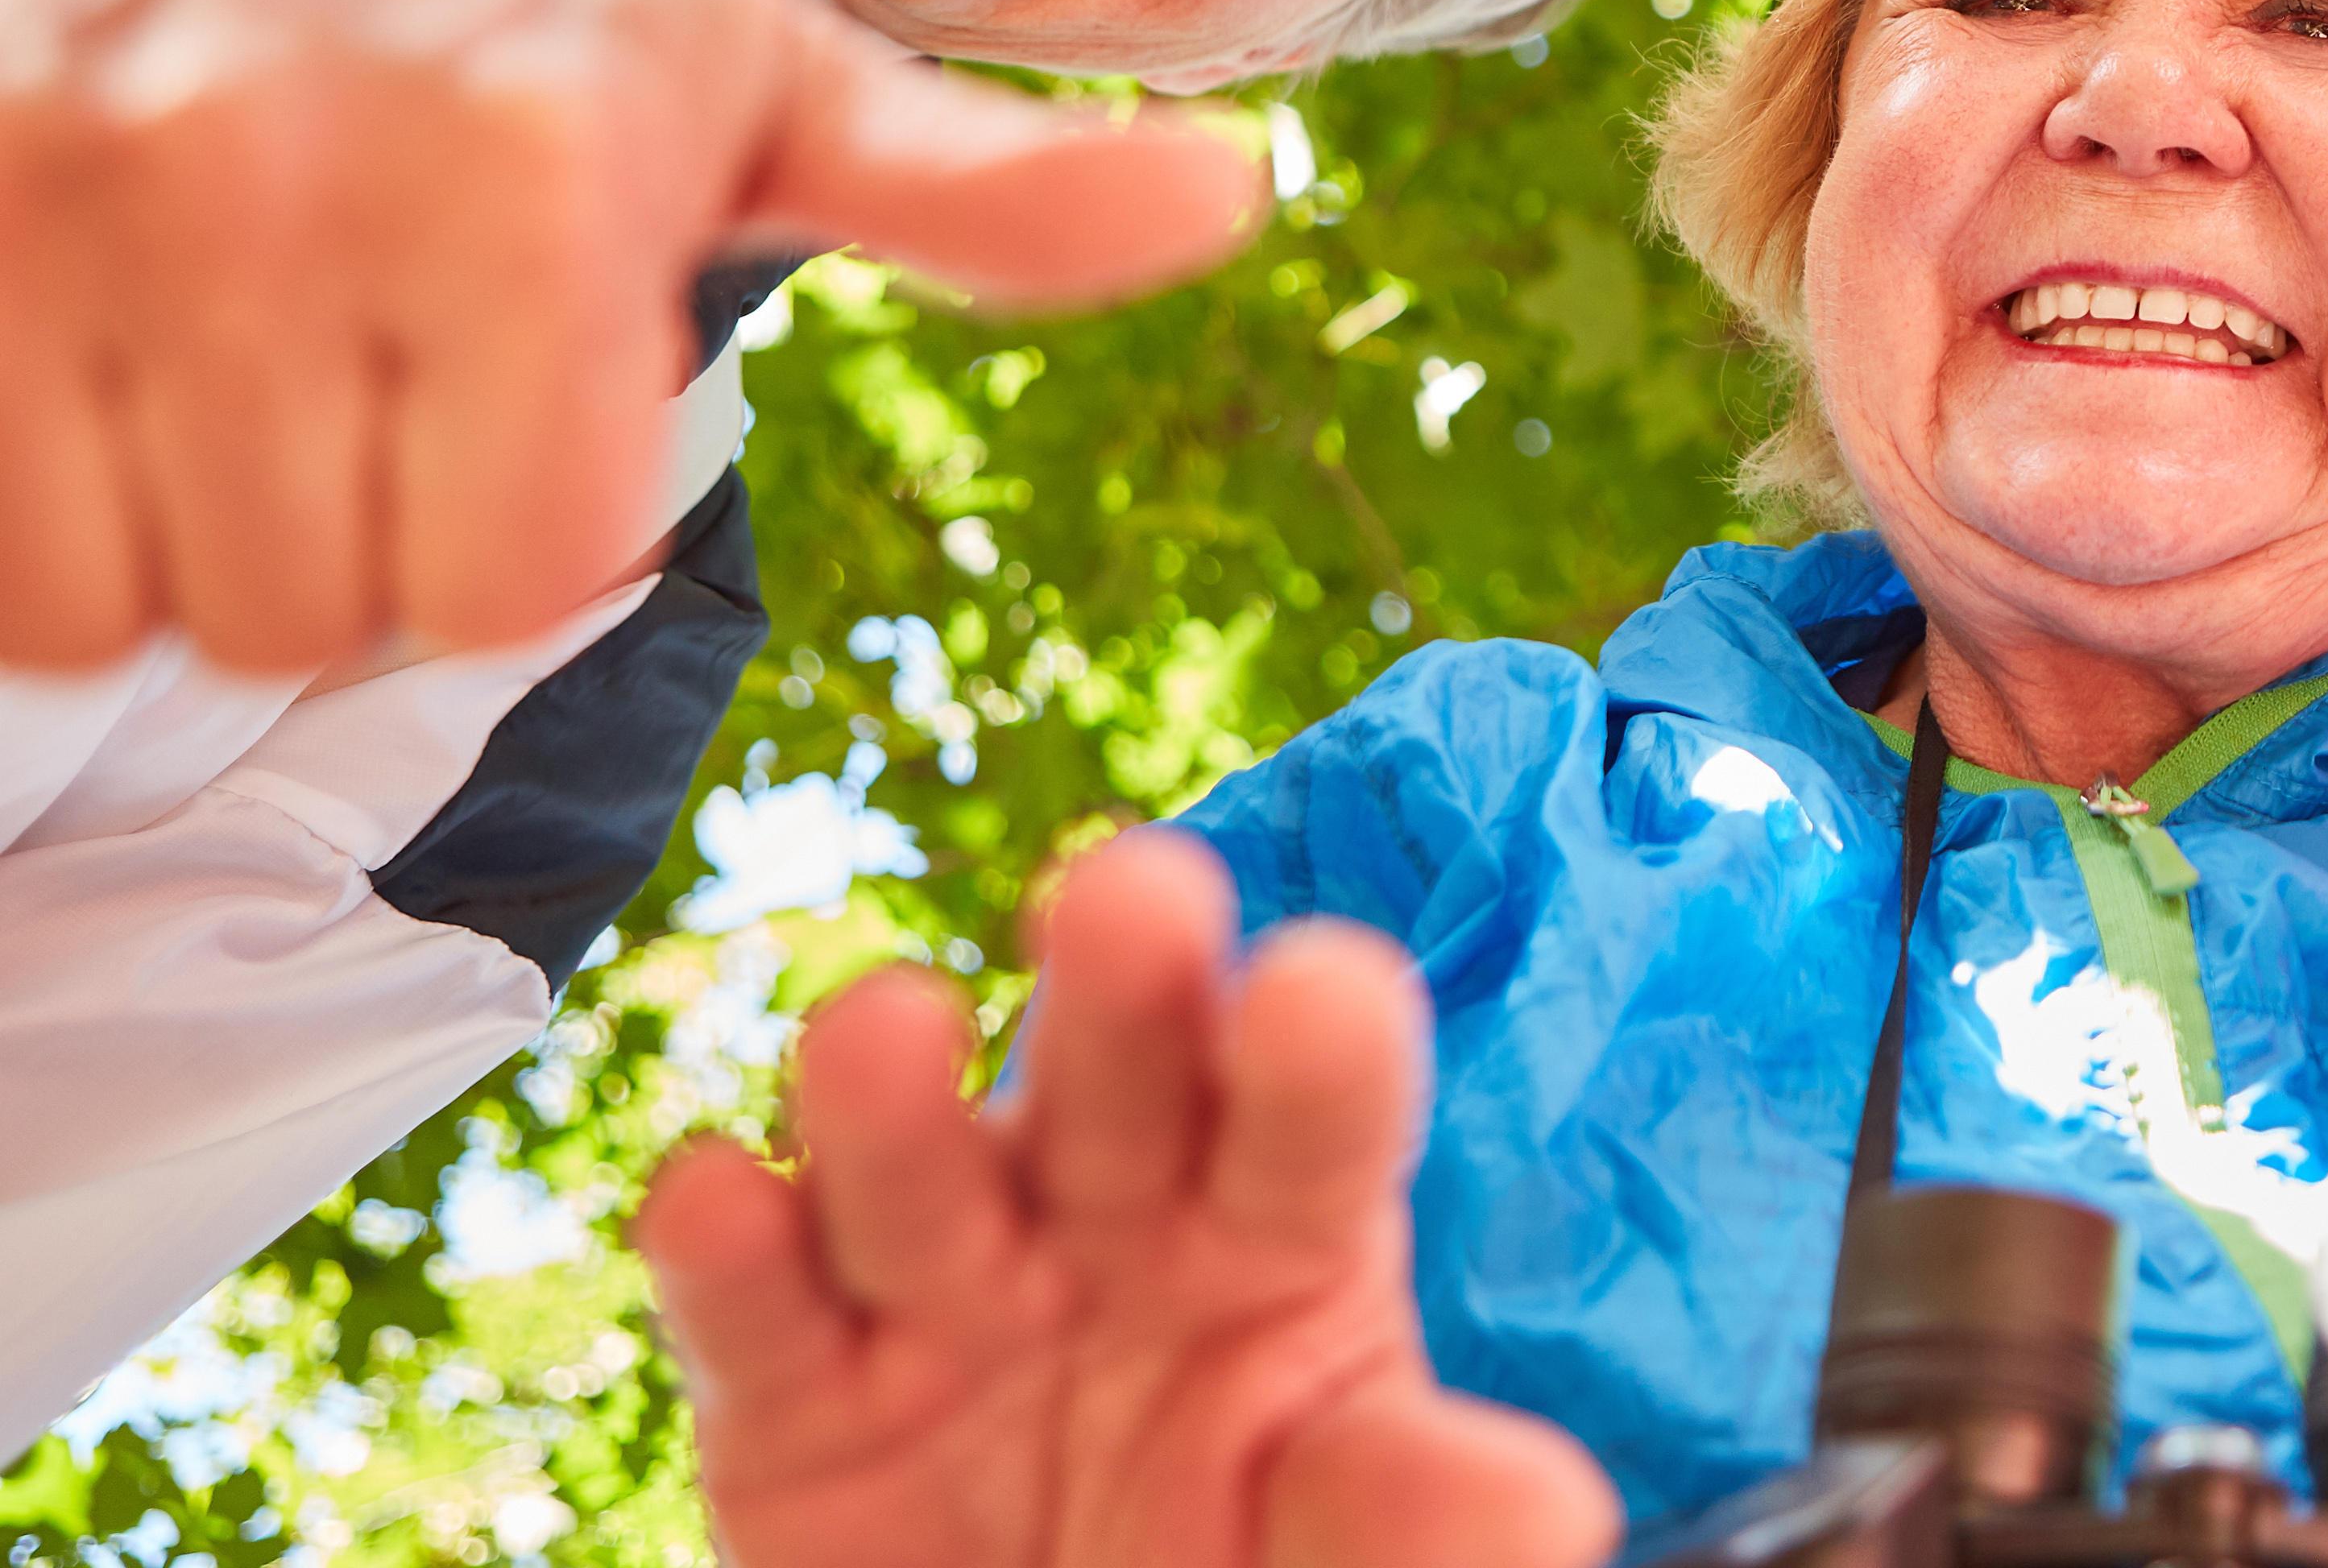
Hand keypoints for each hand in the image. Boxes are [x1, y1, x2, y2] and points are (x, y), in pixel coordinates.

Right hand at [0, 0, 1266, 674]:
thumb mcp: (766, 73)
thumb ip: (987, 190)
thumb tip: (1236, 195)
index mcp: (543, 157)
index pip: (528, 579)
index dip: (515, 528)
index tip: (496, 396)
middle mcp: (287, 166)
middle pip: (317, 614)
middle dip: (341, 535)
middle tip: (342, 363)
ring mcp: (52, 193)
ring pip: (120, 606)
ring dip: (172, 533)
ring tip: (215, 347)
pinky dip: (29, 512)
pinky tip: (85, 357)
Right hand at [639, 829, 1616, 1567]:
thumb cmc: (1247, 1563)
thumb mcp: (1356, 1537)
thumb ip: (1426, 1510)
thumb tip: (1544, 1504)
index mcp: (1283, 1215)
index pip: (1315, 1105)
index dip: (1319, 1040)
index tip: (1321, 989)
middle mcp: (1112, 1210)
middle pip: (1119, 1067)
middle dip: (1122, 973)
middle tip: (1131, 889)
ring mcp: (945, 1288)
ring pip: (910, 1155)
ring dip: (888, 1086)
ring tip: (890, 1029)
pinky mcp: (793, 1396)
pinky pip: (752, 1301)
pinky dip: (722, 1238)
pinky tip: (720, 1195)